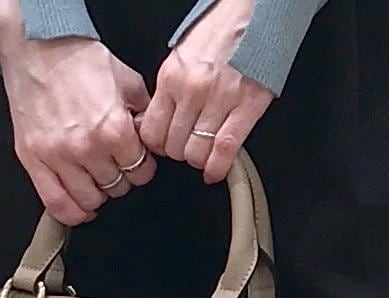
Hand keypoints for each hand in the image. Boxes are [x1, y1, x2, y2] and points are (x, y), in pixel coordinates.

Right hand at [0, 0, 155, 224]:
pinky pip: (56, 204)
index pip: (141, 171)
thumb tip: (150, 138)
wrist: (37, 47)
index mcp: (113, 128)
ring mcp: (59, 158)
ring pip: (90, 200)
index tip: (135, 161)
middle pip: (117, 188)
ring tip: (95, 179)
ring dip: (97, 194)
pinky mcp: (35, 162)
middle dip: (120, 177)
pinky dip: (72, 214)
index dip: (142, 167)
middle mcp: (87, 148)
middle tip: (113, 164)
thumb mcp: (125, 79)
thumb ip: (142, 113)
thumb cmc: (77, 59)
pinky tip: (80, 208)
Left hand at [139, 0, 272, 183]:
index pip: (151, 132)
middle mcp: (192, 90)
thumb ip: (170, 89)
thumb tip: (161, 119)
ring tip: (202, 155)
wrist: (255, 11)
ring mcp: (220, 100)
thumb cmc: (220, 30)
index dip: (157, 146)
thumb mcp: (181, 56)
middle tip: (187, 148)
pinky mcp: (247, 107)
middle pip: (174, 147)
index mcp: (172, 76)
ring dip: (198, 160)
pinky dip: (218, 168)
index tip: (164, 146)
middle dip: (179, 154)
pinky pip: (225, 150)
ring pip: (197, 153)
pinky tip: (215, 172)